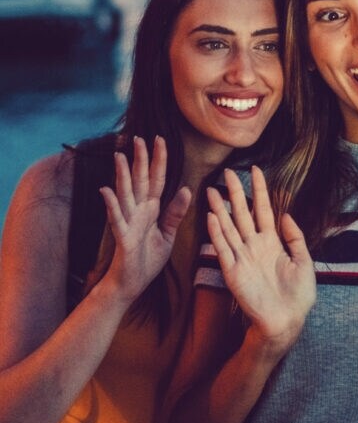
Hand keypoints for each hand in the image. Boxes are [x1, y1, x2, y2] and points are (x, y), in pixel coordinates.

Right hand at [100, 136, 191, 303]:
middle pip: (140, 180)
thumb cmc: (147, 260)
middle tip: (139, 137)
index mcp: (151, 209)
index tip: (161, 139)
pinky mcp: (122, 237)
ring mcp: (128, 222)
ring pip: (126, 194)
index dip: (159, 160)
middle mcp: (138, 212)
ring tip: (120, 156)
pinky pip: (116, 218)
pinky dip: (111, 204)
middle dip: (140, 159)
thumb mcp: (167, 235)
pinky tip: (106, 190)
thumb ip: (175, 213)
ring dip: (123, 175)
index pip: (156, 179)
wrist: (132, 284)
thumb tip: (186, 188)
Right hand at [207, 166, 315, 354]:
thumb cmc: (298, 295)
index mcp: (272, 242)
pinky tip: (212, 216)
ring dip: (219, 209)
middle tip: (227, 172)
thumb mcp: (304, 261)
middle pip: (242, 213)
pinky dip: (216, 232)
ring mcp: (242, 257)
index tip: (256, 170)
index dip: (260, 190)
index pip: (263, 209)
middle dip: (234, 192)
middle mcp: (254, 246)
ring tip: (211, 190)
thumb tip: (287, 214)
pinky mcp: (233, 271)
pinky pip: (223, 248)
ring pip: (228, 227)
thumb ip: (296, 237)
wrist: (287, 321)